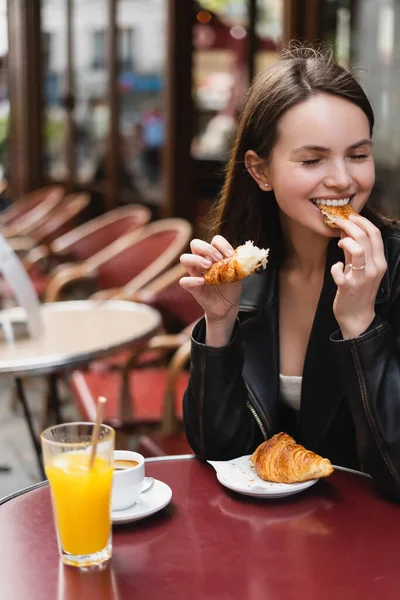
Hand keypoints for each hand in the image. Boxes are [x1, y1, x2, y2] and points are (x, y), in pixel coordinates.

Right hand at [179, 235, 241, 323]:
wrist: (228, 306)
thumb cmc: (231, 288)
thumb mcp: (237, 275)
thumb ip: (236, 266)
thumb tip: (237, 257)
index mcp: (214, 256)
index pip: (214, 241)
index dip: (222, 244)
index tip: (230, 254)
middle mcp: (203, 261)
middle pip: (195, 244)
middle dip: (206, 248)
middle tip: (218, 259)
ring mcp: (195, 273)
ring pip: (185, 258)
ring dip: (196, 259)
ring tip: (208, 266)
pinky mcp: (192, 287)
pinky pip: (184, 281)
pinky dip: (192, 280)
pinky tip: (202, 282)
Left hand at [331, 214, 386, 337]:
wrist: (357, 316)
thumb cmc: (359, 290)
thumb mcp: (360, 268)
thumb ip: (354, 250)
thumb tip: (346, 230)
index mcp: (379, 262)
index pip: (376, 234)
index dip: (362, 221)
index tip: (350, 216)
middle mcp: (374, 268)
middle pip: (366, 237)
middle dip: (350, 224)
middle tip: (338, 220)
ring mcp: (362, 278)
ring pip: (358, 250)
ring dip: (346, 240)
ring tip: (339, 241)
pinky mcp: (348, 287)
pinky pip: (339, 270)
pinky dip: (335, 266)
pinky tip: (336, 267)